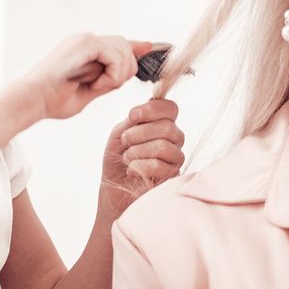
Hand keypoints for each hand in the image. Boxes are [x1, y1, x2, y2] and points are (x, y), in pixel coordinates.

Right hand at [11, 34, 155, 122]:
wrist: (33, 100)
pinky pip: (114, 55)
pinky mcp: (84, 44)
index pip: (119, 43)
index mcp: (85, 49)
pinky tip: (97, 83)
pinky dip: (112, 72)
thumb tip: (127, 75)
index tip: (151, 49)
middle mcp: (85, 40)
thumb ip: (109, 80)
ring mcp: (84, 40)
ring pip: (123, 49)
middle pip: (125, 45)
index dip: (137, 48)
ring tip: (99, 86)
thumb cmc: (54, 100)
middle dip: (126, 69)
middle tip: (108, 86)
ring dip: (119, 73)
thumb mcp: (90, 91)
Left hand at [100, 97, 184, 216]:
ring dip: (137, 151)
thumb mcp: (120, 133)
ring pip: (163, 146)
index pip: (171, 108)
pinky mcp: (172, 178)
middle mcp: (174, 140)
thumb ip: (135, 119)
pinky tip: (131, 171)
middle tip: (125, 142)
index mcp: (162, 124)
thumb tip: (152, 99)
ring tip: (126, 159)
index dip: (152, 109)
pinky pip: (160, 166)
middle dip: (138, 133)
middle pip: (167, 127)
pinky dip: (139, 167)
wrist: (112, 189)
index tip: (132, 117)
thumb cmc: (117, 160)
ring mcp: (175, 159)